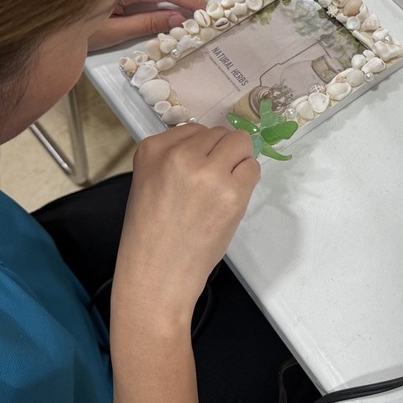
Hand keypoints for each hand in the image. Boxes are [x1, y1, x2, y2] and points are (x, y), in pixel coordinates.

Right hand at [113, 124, 259, 317]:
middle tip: (212, 184)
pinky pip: (253, 167)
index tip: (197, 171)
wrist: (156, 274)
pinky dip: (247, 179)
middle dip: (221, 154)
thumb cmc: (151, 235)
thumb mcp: (149, 182)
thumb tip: (213, 145)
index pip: (194, 128)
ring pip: (241, 143)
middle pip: (220, 133)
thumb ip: (174, 158)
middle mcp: (179, 154)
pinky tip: (230, 199)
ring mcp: (208, 172)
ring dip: (238, 162)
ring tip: (222, 189)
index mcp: (153, 150)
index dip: (201, 150)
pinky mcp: (232, 192)